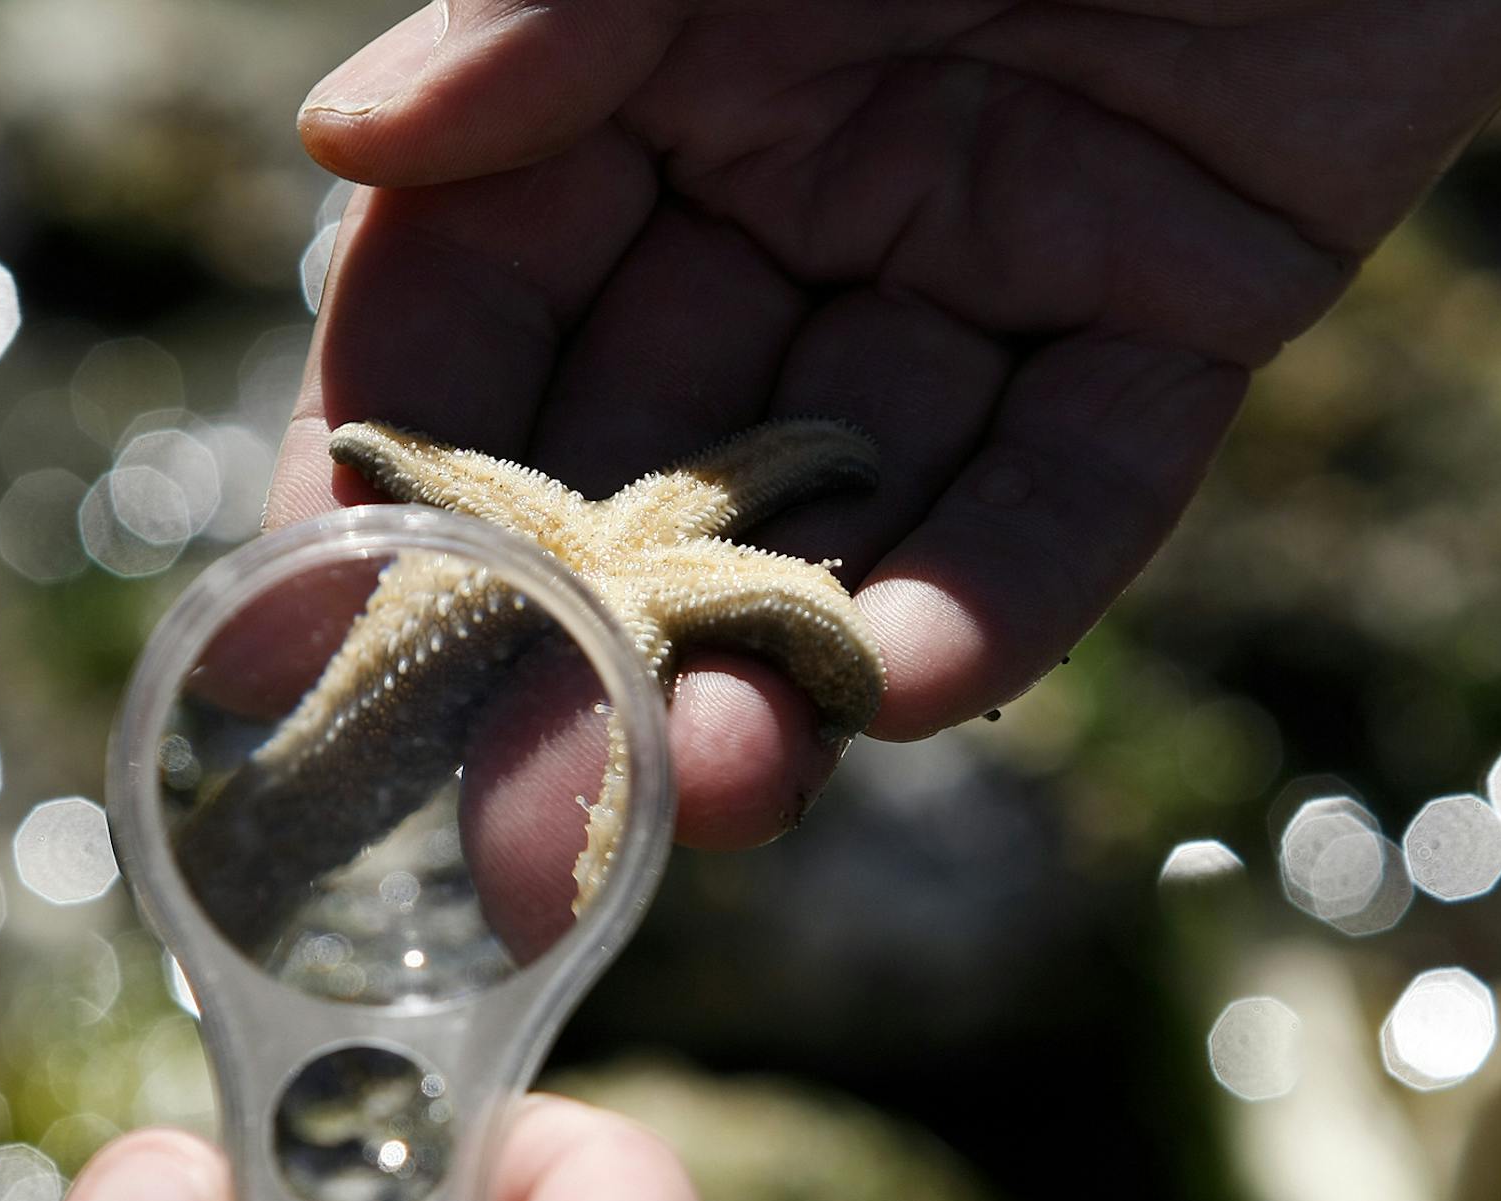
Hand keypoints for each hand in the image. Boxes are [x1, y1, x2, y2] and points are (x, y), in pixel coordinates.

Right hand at [269, 0, 1500, 842]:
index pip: (479, 307)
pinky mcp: (1179, 310)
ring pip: (860, 504)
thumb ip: (559, 14)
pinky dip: (1004, 585)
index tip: (321, 634)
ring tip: (715, 792)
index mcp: (652, 83)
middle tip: (517, 821)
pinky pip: (1080, 481)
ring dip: (788, 657)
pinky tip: (912, 688)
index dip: (398, 467)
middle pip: (656, 453)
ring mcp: (986, 266)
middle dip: (589, 640)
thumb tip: (346, 141)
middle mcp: (800, 194)